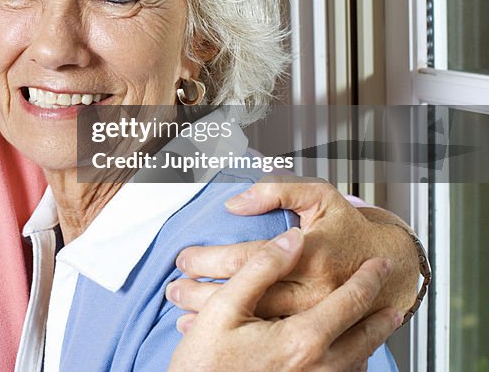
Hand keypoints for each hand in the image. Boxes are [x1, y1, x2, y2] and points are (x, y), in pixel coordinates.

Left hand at [166, 176, 419, 317]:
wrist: (391, 267)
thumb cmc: (348, 228)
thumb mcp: (320, 197)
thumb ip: (277, 192)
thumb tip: (235, 204)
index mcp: (312, 254)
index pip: (249, 257)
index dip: (212, 258)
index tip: (183, 258)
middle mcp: (313, 289)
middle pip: (246, 294)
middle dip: (203, 293)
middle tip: (173, 288)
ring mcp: (315, 316)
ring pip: (254, 321)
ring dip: (215, 318)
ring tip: (179, 310)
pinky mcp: (314, 332)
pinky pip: (270, 337)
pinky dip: (238, 335)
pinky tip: (210, 332)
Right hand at [167, 228, 402, 370]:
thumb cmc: (204, 363)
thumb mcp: (224, 308)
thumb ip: (261, 269)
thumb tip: (290, 240)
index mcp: (302, 339)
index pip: (350, 303)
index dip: (368, 280)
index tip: (380, 265)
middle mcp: (318, 368)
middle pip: (365, 338)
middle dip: (382, 316)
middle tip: (394, 300)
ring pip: (358, 363)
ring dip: (371, 343)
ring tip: (377, 329)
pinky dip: (353, 366)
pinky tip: (348, 361)